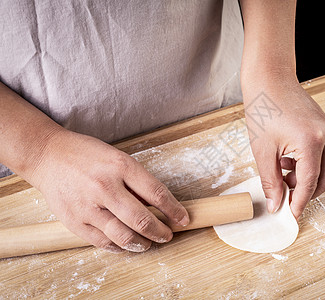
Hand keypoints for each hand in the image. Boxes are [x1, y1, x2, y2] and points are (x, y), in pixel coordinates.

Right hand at [28, 129, 189, 251]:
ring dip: (142, 244)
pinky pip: (103, 242)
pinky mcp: (74, 221)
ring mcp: (88, 206)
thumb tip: (158, 205)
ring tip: (149, 243)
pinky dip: (119, 247)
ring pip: (123, 236)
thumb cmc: (87, 154)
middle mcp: (105, 187)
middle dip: (161, 232)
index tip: (183, 218)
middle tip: (168, 235)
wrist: (48, 155)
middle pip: (142, 219)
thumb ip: (137, 182)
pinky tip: (127, 245)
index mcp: (121, 166)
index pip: (157, 194)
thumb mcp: (118, 157)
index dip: (174, 210)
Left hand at [242, 75, 324, 218]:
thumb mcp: (263, 151)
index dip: (299, 202)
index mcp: (311, 142)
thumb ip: (271, 181)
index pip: (309, 183)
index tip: (291, 215)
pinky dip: (308, 164)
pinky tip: (288, 159)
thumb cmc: (263, 109)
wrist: (269, 79)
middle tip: (285, 196)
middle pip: (324, 179)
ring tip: (282, 172)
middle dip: (305, 192)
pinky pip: (323, 155)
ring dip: (306, 178)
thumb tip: (276, 205)